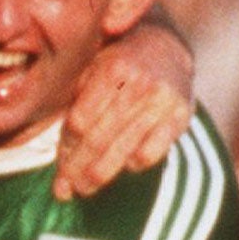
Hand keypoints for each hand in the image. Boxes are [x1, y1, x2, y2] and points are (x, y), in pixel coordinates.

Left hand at [54, 20, 194, 199]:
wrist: (168, 48)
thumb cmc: (121, 63)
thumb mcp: (95, 67)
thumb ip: (77, 101)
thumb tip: (63, 151)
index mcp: (112, 69)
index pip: (80, 122)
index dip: (66, 149)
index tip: (58, 168)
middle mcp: (138, 85)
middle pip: (98, 139)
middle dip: (77, 169)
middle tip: (63, 191)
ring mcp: (160, 102)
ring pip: (123, 150)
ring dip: (99, 176)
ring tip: (83, 190)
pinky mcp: (179, 118)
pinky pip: (150, 153)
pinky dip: (134, 164)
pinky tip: (124, 167)